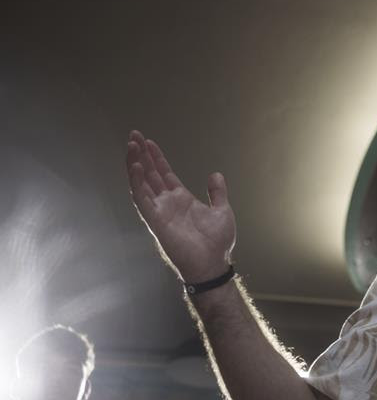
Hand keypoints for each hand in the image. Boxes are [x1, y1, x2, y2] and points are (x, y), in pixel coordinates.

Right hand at [126, 130, 235, 282]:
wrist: (213, 264)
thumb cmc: (217, 243)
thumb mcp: (222, 210)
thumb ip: (217, 192)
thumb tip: (215, 174)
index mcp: (181, 199)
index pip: (164, 174)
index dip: (156, 158)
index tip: (148, 142)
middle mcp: (167, 203)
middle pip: (150, 174)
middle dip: (141, 155)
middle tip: (134, 135)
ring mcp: (160, 212)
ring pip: (142, 184)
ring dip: (135, 164)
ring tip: (131, 145)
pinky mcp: (155, 222)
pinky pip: (142, 200)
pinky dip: (137, 183)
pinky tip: (136, 167)